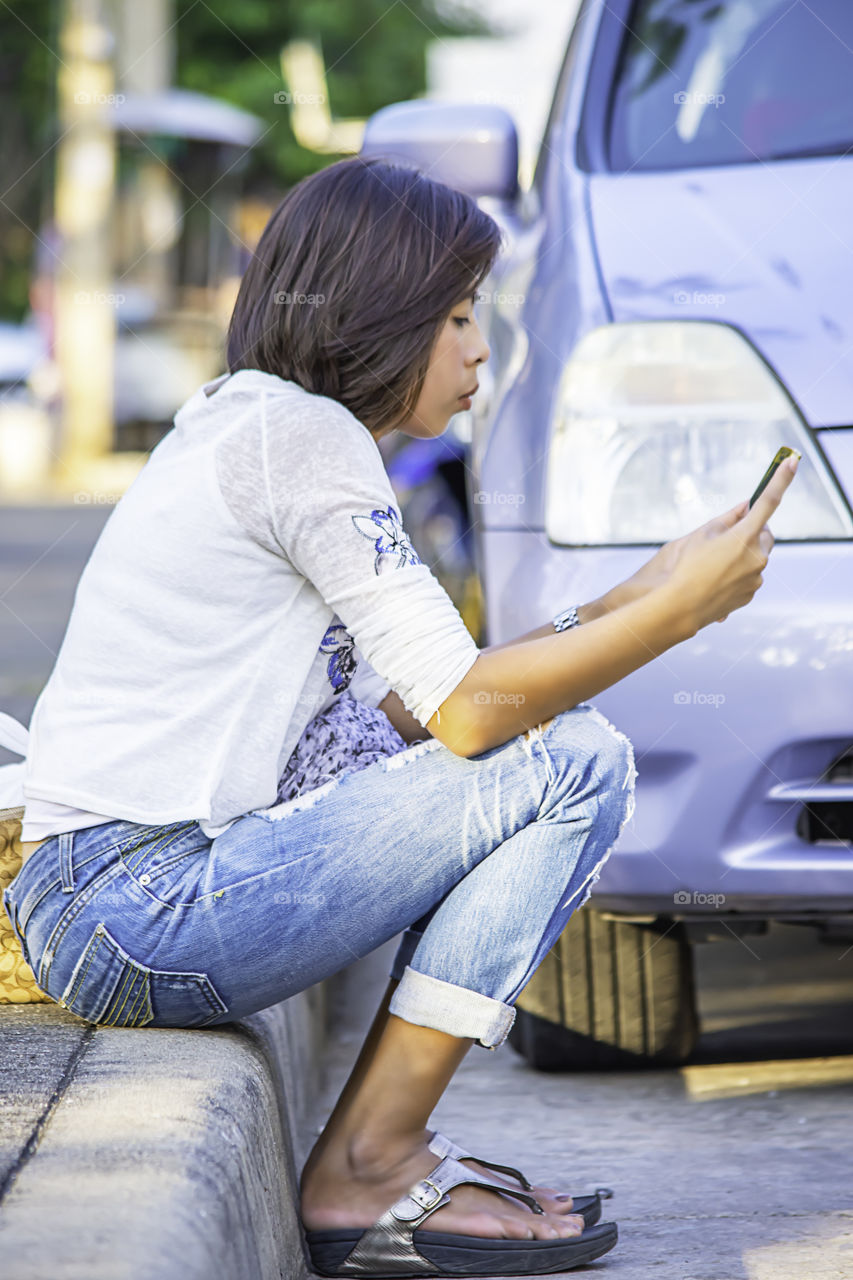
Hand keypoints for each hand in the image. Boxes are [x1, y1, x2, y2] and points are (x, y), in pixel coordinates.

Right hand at [616, 455, 797, 626]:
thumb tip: (745, 506)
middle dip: (752, 531)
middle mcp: (756, 557)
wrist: (680, 607)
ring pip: (756, 557)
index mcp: (744, 537)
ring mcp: (756, 577)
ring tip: (713, 565)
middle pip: (765, 535)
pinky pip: (750, 576)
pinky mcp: (750, 593)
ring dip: (743, 555)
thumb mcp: (701, 535)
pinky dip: (738, 574)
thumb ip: (727, 518)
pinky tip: (715, 579)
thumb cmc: (685, 568)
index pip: (767, 502)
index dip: (780, 479)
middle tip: (728, 536)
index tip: (791, 461)